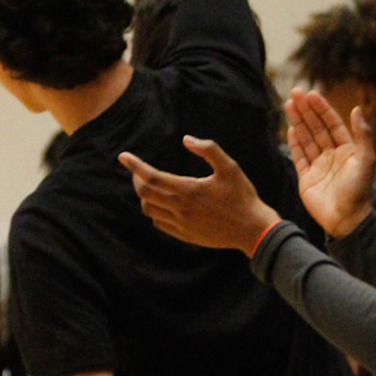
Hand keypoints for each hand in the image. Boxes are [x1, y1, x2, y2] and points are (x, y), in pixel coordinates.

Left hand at [120, 137, 278, 254]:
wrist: (252, 230)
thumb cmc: (243, 196)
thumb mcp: (230, 167)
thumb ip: (209, 150)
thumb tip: (186, 139)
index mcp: (188, 190)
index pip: (151, 177)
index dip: (134, 166)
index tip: (123, 156)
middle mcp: (180, 209)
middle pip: (145, 194)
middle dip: (137, 179)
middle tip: (139, 170)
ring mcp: (181, 225)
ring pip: (149, 210)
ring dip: (145, 196)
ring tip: (150, 185)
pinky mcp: (185, 235)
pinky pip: (160, 224)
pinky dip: (155, 211)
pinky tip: (162, 204)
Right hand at [284, 89, 375, 237]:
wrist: (346, 220)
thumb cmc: (359, 191)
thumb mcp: (366, 160)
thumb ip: (363, 135)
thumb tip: (357, 109)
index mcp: (348, 150)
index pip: (332, 123)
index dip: (322, 108)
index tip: (312, 93)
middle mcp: (332, 155)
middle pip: (316, 127)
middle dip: (306, 110)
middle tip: (295, 92)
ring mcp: (318, 166)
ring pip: (306, 138)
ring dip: (298, 121)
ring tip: (288, 104)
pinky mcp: (306, 178)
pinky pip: (299, 156)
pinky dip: (294, 142)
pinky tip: (290, 129)